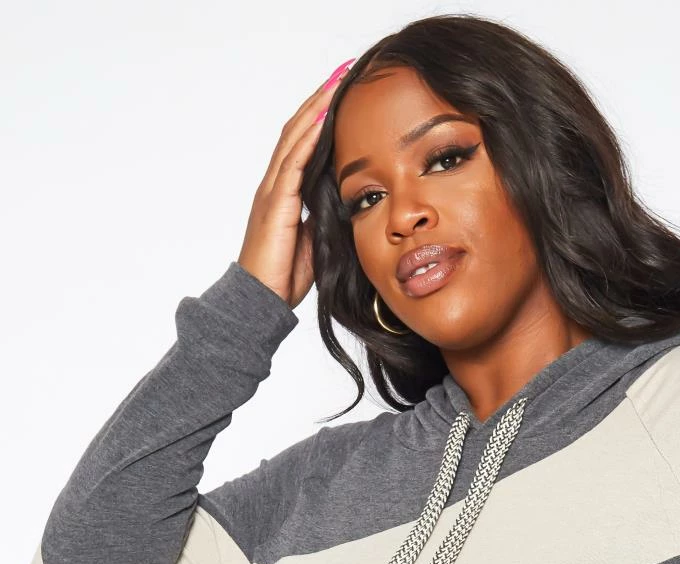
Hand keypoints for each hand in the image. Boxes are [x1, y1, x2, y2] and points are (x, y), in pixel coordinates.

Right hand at [237, 59, 355, 309]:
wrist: (262, 300)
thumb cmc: (283, 275)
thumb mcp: (315, 240)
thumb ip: (323, 216)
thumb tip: (342, 202)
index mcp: (284, 192)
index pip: (303, 143)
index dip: (320, 116)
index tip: (341, 93)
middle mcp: (275, 184)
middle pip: (297, 130)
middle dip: (319, 99)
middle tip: (342, 72)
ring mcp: (272, 192)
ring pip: (294, 139)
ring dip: (315, 109)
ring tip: (335, 82)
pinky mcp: (275, 205)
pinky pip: (293, 165)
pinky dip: (308, 140)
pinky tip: (322, 120)